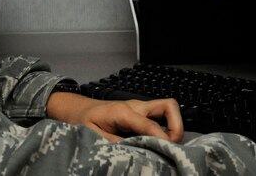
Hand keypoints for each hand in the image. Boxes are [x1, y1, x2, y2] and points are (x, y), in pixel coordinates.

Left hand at [46, 92, 182, 142]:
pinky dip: (165, 128)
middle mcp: (136, 107)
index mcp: (123, 112)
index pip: (150, 124)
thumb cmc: (84, 119)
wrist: (79, 109)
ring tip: (167, 145)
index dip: (161, 138)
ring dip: (173, 126)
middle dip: (177, 125)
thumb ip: (111, 142)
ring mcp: (140, 109)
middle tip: (171, 145)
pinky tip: (158, 142)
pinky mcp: (141, 113)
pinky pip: (160, 117)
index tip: (167, 150)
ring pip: (167, 109)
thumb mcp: (91, 133)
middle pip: (168, 105)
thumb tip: (131, 150)